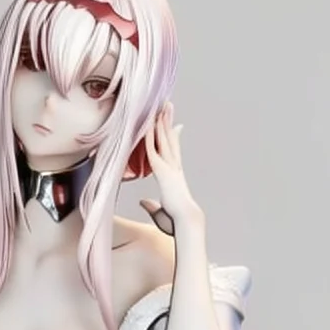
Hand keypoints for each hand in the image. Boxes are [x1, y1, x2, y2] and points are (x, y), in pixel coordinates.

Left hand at [138, 103, 199, 230]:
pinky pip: (154, 150)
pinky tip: (148, 125)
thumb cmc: (176, 222)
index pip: (174, 153)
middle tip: (168, 106)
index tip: (177, 126)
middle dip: (168, 122)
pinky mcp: (163, 171)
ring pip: (164, 140)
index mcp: (176, 177)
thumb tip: (142, 201)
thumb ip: (150, 205)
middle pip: (171, 140)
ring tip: (161, 106)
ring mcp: (170, 168)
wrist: (186, 222)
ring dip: (162, 123)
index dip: (174, 138)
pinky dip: (151, 137)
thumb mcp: (160, 212)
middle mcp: (175, 169)